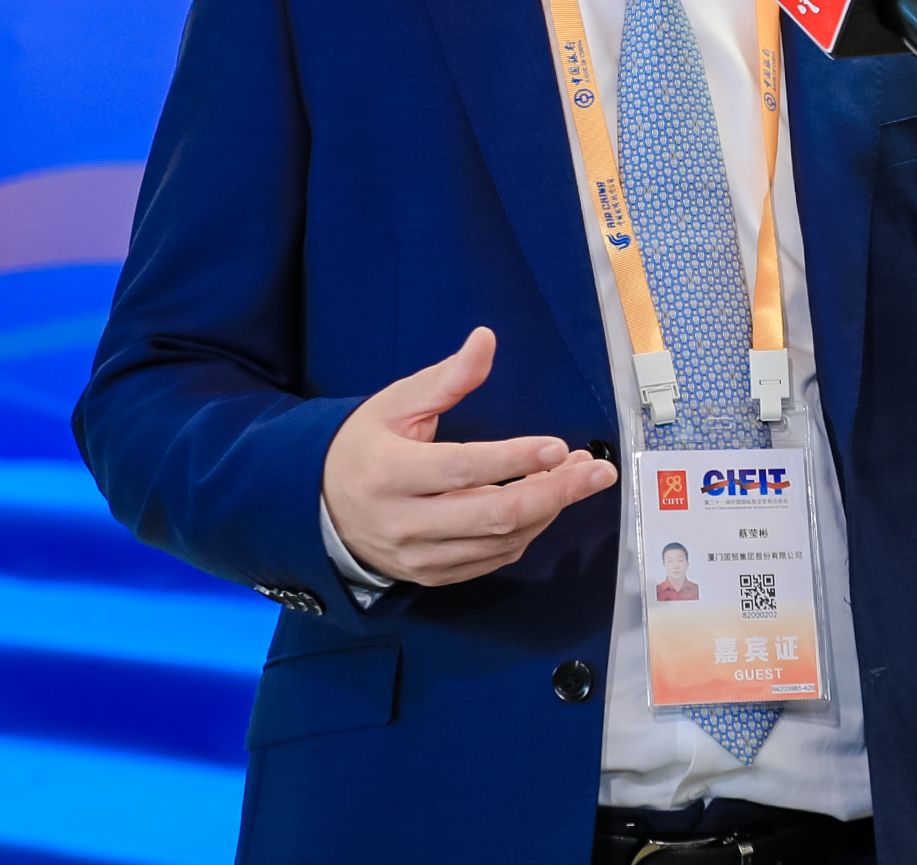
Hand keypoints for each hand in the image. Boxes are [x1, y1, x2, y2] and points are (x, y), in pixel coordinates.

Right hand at [320, 328, 617, 585]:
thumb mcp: (396, 403)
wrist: (319, 508)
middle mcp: (405, 522)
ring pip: (500, 541)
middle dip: (555, 492)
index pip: (464, 469)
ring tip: (578, 476)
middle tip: (596, 470)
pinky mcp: (432, 575)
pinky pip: (492, 558)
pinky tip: (547, 502)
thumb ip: (447, 378)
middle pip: (494, 515)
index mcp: (391, 473)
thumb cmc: (362, 446)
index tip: (559, 446)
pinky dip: (527, 532)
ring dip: (548, 510)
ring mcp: (419, 556)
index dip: (516, 460)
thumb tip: (486, 340)